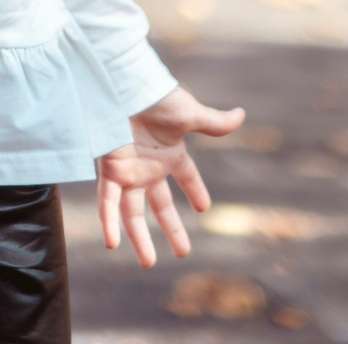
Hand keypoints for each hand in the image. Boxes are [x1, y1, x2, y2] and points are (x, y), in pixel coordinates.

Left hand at [95, 86, 245, 266]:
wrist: (123, 85)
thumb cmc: (157, 96)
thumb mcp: (190, 114)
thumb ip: (214, 123)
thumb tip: (241, 114)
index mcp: (170, 152)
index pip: (187, 177)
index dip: (196, 191)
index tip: (204, 209)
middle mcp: (149, 165)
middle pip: (160, 205)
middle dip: (171, 229)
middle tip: (183, 252)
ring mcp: (129, 169)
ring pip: (132, 211)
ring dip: (139, 237)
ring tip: (148, 263)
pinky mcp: (110, 169)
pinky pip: (107, 202)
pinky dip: (108, 222)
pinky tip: (112, 244)